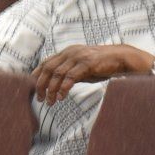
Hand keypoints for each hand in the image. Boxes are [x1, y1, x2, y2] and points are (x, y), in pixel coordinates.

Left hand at [31, 43, 154, 103]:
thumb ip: (68, 72)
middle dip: (41, 85)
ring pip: (57, 74)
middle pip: (48, 68)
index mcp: (67, 52)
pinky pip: (70, 77)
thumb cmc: (100, 65)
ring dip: (51, 89)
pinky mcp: (87, 63)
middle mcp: (70, 52)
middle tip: (40, 99)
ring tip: (50, 102)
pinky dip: (63, 88)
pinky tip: (61, 97)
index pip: (46, 62)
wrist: (120, 58)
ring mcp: (79, 57)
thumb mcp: (81, 67)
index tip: (34, 89)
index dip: (37, 75)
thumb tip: (55, 84)